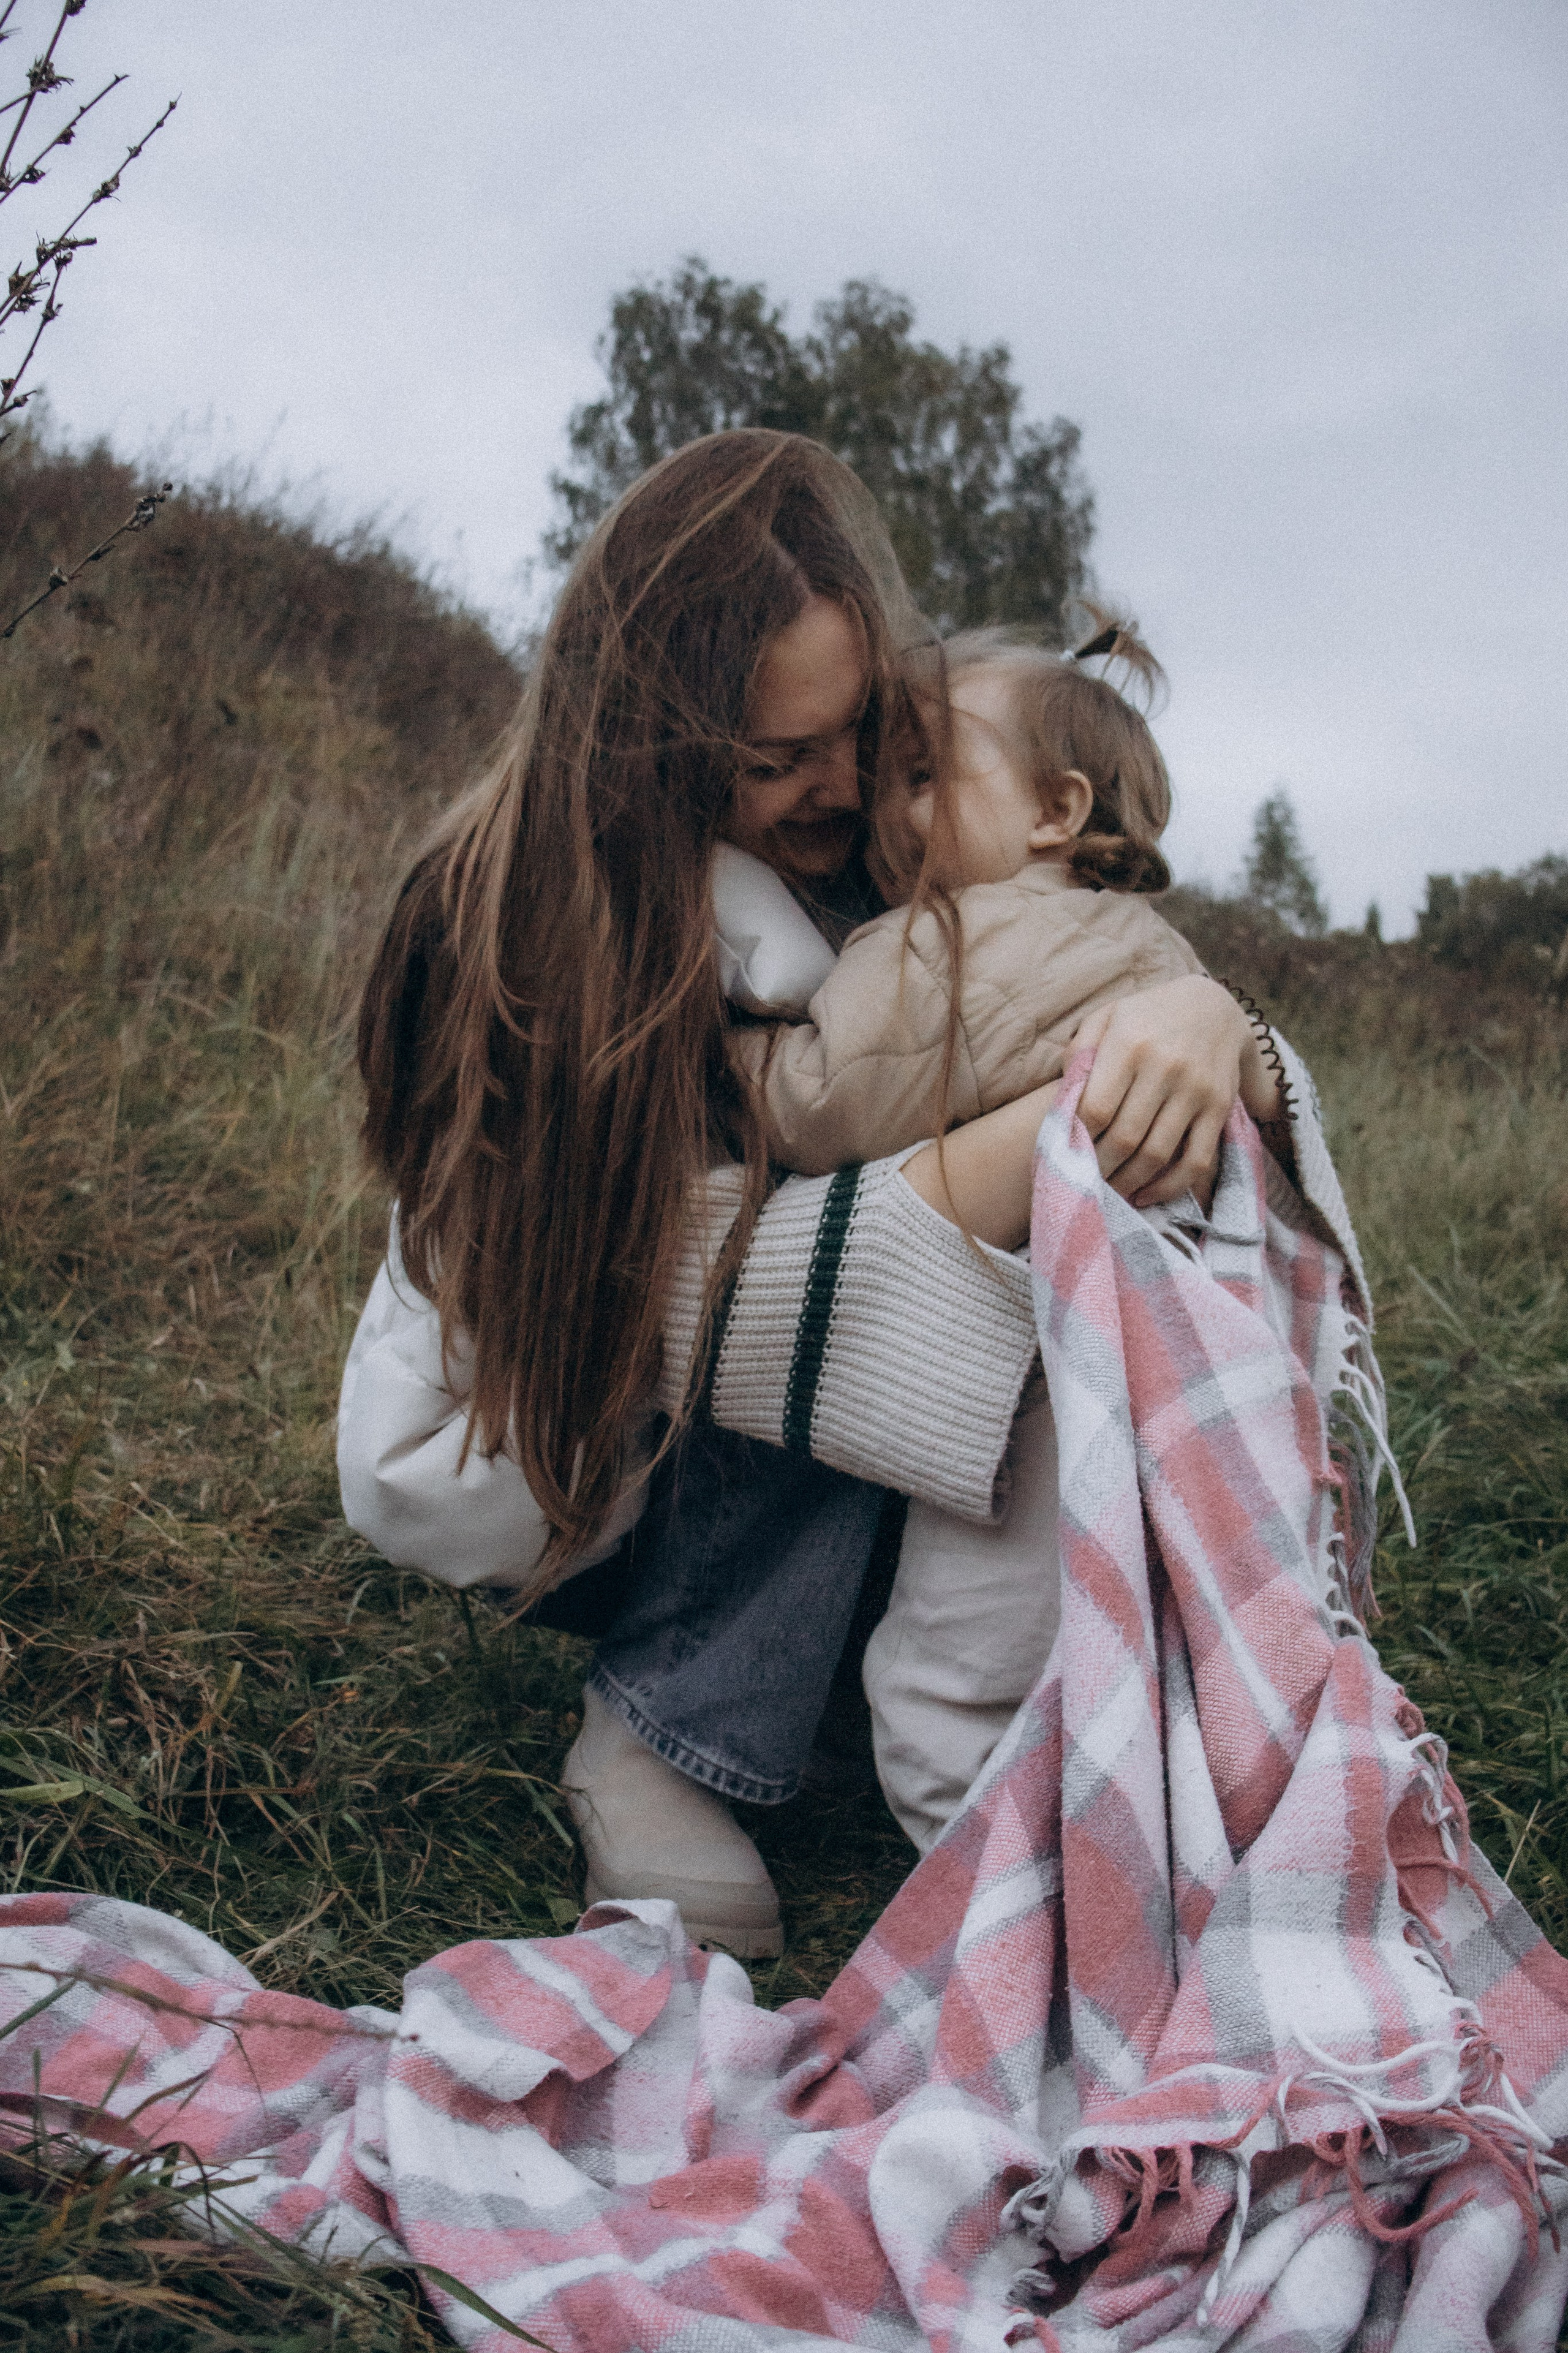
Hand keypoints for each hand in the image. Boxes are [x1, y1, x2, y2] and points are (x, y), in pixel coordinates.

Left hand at [1071, 975, 1275, 1207]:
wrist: (1213, 1005)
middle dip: (1098, 1168)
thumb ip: (1080, 1050)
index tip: (1065, 1153)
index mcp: (1129, 1045)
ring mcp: (1196, 1090)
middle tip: (1081, 1182)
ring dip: (1127, 1182)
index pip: (1095, 1108)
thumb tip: (1064, 1094)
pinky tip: (1146, 1195)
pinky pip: (1196, 1160)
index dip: (1077, 1139)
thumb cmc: (1146, 1016)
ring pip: (1157, 1154)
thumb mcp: (1107, 1016)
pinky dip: (1170, 1187)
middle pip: (1124, 1138)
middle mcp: (1165, 1068)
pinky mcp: (1219, 1108)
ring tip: (1107, 1192)